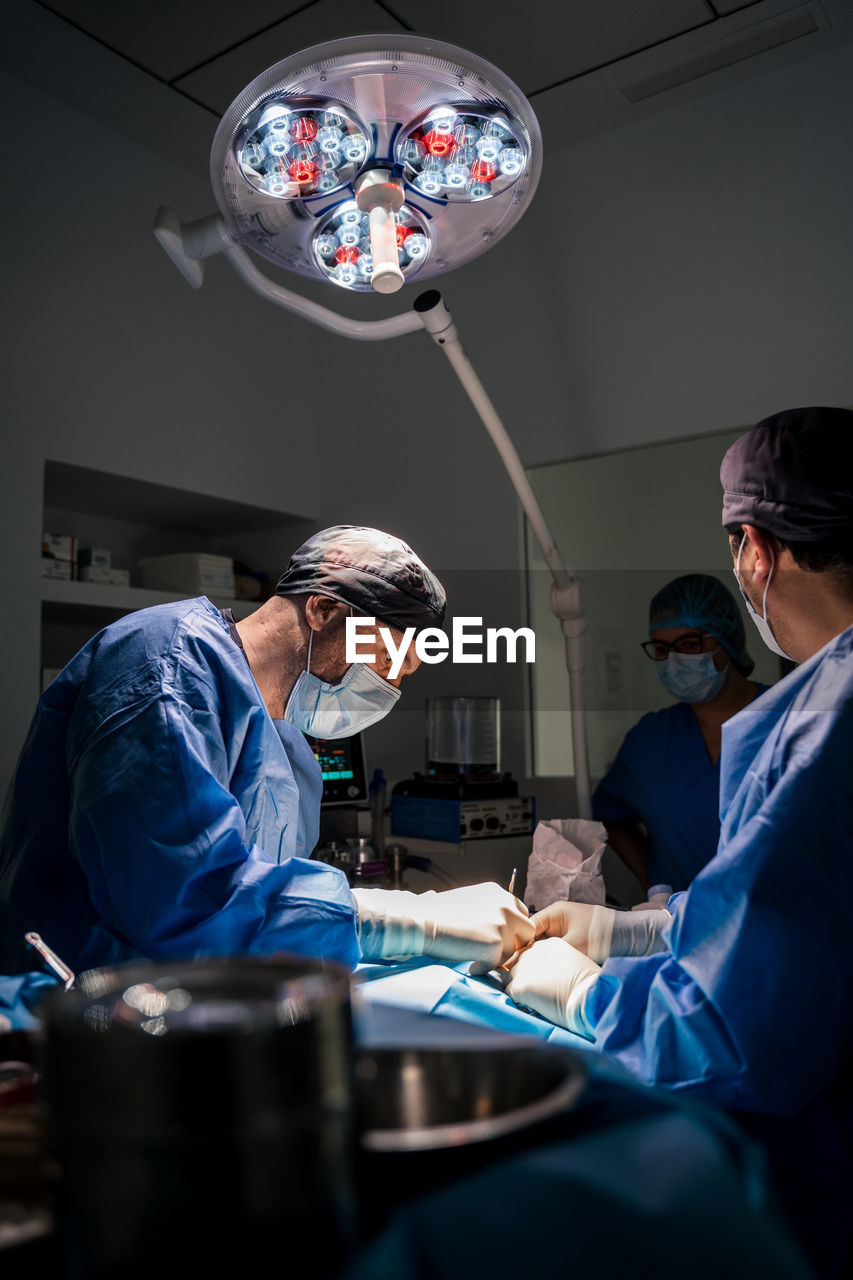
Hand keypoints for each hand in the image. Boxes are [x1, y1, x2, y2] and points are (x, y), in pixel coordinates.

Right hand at [353, 884, 533, 965]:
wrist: (422, 919)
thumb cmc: (438, 912)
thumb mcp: (469, 899)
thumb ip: (488, 909)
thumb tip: (498, 924)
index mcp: (499, 892)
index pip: (521, 912)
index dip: (512, 927)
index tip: (498, 936)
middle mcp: (505, 906)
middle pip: (527, 930)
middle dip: (514, 942)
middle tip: (494, 951)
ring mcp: (503, 925)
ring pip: (513, 950)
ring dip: (498, 956)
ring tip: (476, 957)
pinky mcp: (495, 945)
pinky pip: (498, 964)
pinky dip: (484, 967)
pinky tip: (471, 966)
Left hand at [504, 937, 599, 1036]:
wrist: (588, 997)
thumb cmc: (587, 984)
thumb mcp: (572, 962)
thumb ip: (556, 962)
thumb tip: (549, 974)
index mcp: (548, 943)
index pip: (531, 952)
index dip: (534, 966)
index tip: (542, 978)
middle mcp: (532, 951)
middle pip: (518, 962)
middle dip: (524, 975)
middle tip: (537, 989)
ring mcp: (523, 968)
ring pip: (511, 976)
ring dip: (520, 986)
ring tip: (534, 998)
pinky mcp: (519, 985)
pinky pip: (510, 991)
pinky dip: (518, 999)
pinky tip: (531, 1004)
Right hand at [525, 901, 671, 962]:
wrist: (629, 937)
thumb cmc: (601, 935)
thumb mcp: (573, 944)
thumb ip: (550, 952)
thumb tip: (530, 963)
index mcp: (555, 913)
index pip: (528, 927)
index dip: (518, 943)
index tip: (509, 960)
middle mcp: (557, 919)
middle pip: (533, 936)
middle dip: (526, 952)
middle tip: (515, 969)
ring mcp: (564, 930)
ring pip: (543, 945)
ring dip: (537, 957)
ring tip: (526, 973)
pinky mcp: (572, 941)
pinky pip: (554, 950)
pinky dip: (549, 960)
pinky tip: (543, 972)